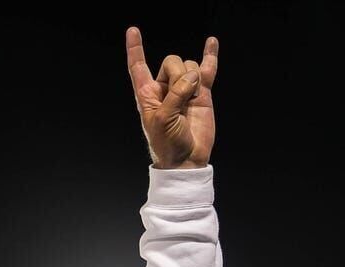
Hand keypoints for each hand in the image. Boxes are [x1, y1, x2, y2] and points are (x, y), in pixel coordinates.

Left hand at [127, 27, 217, 168]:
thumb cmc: (167, 143)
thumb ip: (175, 95)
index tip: (132, 31)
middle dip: (179, 74)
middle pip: (172, 61)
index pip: (138, 66)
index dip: (135, 49)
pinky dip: (210, 55)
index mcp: (147, 94)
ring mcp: (184, 88)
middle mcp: (164, 87)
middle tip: (181, 98)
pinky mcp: (201, 92)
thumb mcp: (163, 120)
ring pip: (189, 66)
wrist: (186, 158)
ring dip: (193, 80)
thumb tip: (193, 77)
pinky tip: (211, 42)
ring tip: (191, 102)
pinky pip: (206, 68)